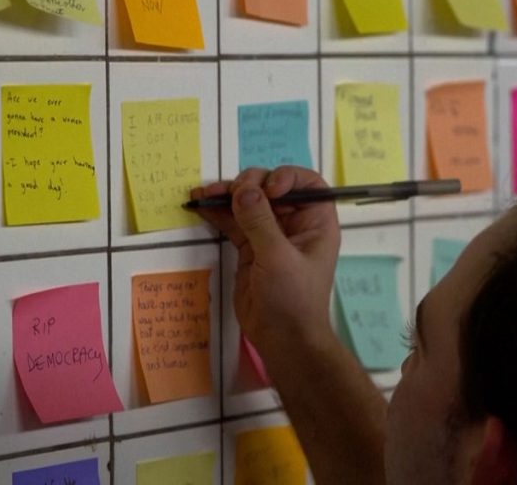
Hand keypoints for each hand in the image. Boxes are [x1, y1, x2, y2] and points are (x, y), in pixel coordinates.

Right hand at [191, 166, 340, 357]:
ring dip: (228, 196)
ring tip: (205, 193)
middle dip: (250, 185)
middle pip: (272, 189)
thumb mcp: (278, 258)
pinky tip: (200, 204)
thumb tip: (244, 190)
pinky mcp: (250, 249)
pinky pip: (234, 223)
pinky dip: (218, 213)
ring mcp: (270, 236)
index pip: (306, 184)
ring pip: (249, 204)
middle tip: (232, 193)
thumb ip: (259, 222)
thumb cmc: (293, 299)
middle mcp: (295, 224)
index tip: (268, 189)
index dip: (287, 177)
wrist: (283, 340)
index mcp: (316, 222)